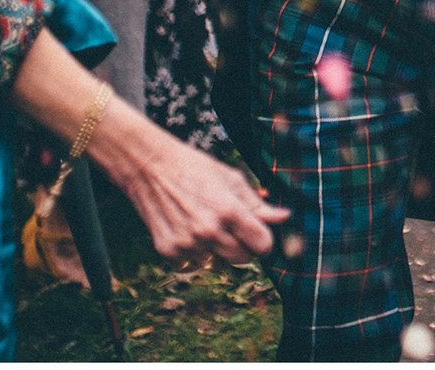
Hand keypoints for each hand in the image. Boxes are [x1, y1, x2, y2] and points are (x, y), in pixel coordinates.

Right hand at [95, 105, 286, 264]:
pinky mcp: (168, 251)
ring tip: (210, 228)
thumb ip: (257, 203)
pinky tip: (191, 232)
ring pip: (218, 266)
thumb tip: (284, 217)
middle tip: (236, 231)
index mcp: (228, 210)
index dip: (266, 241)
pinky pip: (194, 265)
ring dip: (220, 253)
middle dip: (245, 248)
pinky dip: (197, 254)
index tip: (261, 235)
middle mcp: (208, 231)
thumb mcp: (231, 179)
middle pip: (242, 260)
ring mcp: (187, 244)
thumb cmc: (195, 169)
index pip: (262, 245)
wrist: (150, 169)